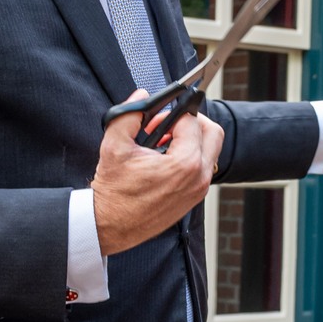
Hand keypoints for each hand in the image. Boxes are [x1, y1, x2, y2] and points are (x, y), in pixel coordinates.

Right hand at [92, 89, 222, 254]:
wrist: (109, 224)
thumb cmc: (113, 191)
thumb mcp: (115, 145)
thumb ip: (129, 114)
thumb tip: (141, 96)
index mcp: (185, 163)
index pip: (191, 121)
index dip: (171, 114)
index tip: (154, 120)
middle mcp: (199, 177)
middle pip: (213, 133)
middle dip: (191, 122)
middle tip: (168, 125)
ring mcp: (199, 189)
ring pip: (210, 151)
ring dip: (191, 140)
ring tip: (163, 144)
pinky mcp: (194, 198)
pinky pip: (203, 168)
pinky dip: (190, 157)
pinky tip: (165, 160)